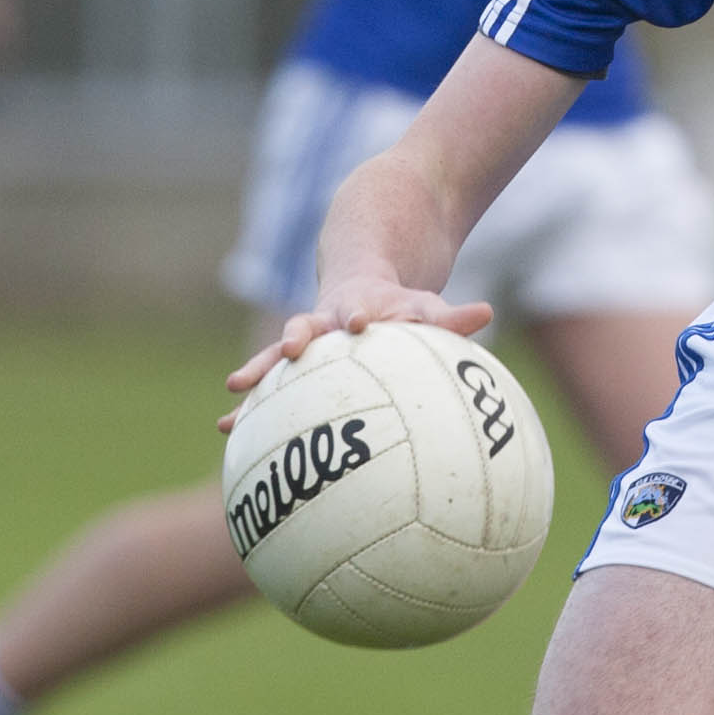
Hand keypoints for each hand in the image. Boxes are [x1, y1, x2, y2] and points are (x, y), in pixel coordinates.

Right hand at [218, 279, 495, 429]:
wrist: (357, 285)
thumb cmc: (399, 306)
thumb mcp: (424, 307)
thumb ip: (450, 317)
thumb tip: (487, 312)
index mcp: (358, 307)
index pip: (361, 310)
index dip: (360, 316)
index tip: (360, 322)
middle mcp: (324, 322)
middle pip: (305, 325)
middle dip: (294, 337)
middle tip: (287, 350)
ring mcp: (302, 341)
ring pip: (274, 355)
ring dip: (256, 371)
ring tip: (232, 393)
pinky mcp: (290, 360)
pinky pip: (267, 384)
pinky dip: (249, 404)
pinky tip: (226, 429)